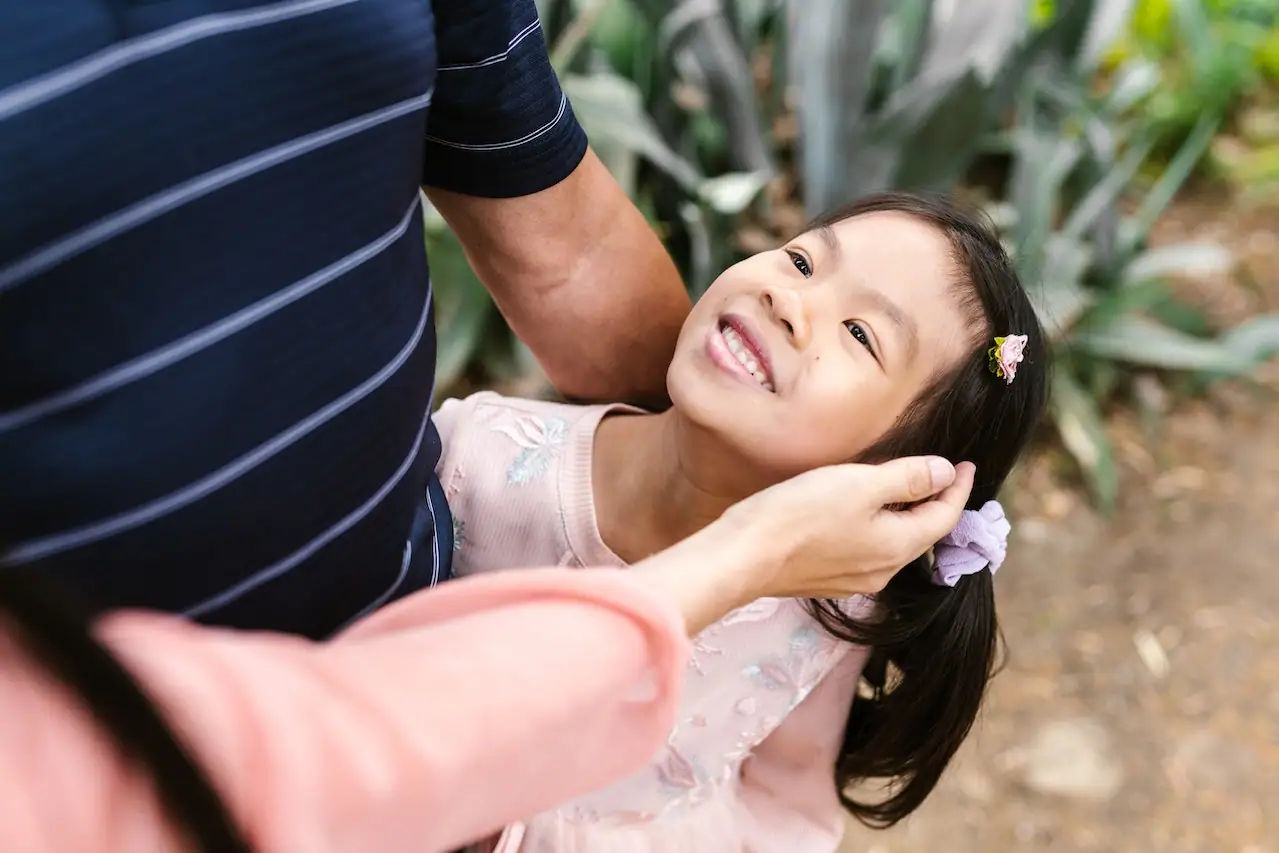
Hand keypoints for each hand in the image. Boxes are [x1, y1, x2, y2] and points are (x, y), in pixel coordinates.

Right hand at [721, 457, 975, 600]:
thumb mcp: (859, 484)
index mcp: (898, 546)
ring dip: (905, 516)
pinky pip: (868, 552)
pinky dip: (879, 529)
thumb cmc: (800, 514)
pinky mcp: (827, 581)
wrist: (743, 556)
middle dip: (935, 503)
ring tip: (904, 490)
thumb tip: (945, 473)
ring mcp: (854, 581)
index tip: (966, 464)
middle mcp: (883, 571)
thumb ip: (907, 478)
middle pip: (921, 533)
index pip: (944, 516)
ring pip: (894, 544)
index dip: (959, 488)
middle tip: (940, 474)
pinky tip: (863, 515)